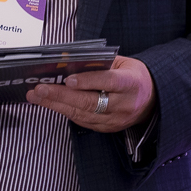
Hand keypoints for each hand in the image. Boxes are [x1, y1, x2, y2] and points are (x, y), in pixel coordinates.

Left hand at [26, 55, 156, 132]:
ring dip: (56, 105)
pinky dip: (65, 112)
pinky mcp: (107, 128)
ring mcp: (115, 120)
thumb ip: (101, 63)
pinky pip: (82, 121)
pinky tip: (50, 104)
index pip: (108, 82)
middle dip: (61, 95)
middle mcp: (124, 105)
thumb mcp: (124, 63)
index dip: (88, 81)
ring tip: (37, 96)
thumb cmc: (135, 77)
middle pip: (90, 102)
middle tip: (41, 89)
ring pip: (82, 114)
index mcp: (131, 84)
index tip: (68, 80)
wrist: (153, 99)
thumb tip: (71, 61)